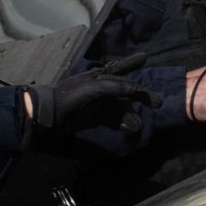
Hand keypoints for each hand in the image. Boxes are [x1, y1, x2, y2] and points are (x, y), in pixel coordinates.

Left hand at [29, 71, 158, 134]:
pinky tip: (129, 128)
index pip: (126, 81)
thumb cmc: (71, 97)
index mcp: (102, 78)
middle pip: (127, 94)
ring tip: (138, 125)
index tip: (156, 98)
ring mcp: (99, 104)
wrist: (48, 114)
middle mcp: (103, 90)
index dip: (141, 89)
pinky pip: (112, 119)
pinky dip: (121, 123)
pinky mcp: (94, 118)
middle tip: (157, 104)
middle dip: (140, 99)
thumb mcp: (95, 88)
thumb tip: (134, 90)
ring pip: (121, 109)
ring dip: (131, 115)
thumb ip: (115, 87)